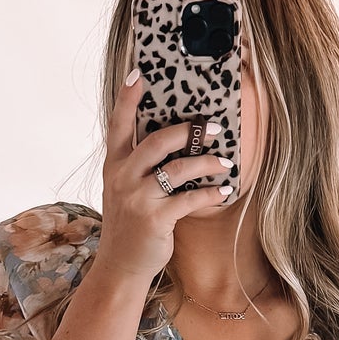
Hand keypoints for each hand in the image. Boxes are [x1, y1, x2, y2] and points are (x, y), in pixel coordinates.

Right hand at [97, 67, 234, 287]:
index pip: (119, 123)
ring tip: (224, 162)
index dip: (128, 98)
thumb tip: (173, 140)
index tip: (139, 73)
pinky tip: (224, 191)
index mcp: (114, 165)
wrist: (120, 266)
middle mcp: (123, 177)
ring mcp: (138, 198)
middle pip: (157, 140)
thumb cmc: (129, 224)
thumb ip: (139, 165)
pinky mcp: (155, 219)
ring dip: (206, 162)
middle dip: (189, 130)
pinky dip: (211, 193)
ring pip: (177, 168)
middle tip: (214, 126)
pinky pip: (189, 199)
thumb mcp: (124, 189)